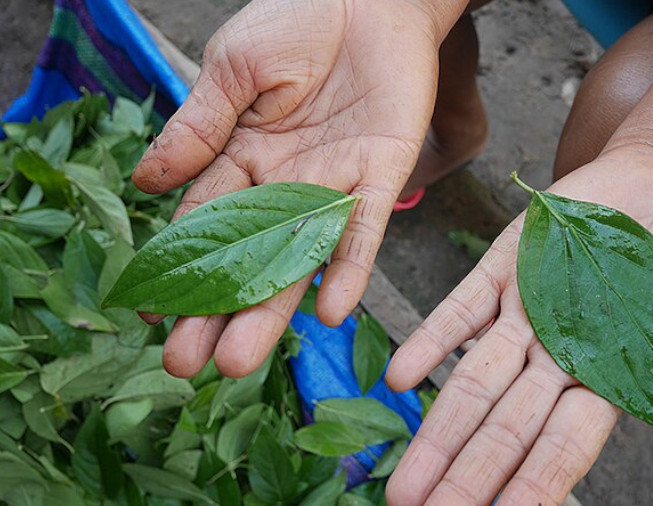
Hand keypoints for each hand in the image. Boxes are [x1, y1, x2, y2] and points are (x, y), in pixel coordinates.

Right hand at [132, 0, 442, 376]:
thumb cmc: (298, 21)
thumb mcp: (234, 68)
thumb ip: (199, 126)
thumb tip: (147, 181)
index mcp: (242, 159)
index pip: (203, 227)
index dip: (181, 272)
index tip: (154, 317)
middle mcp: (286, 185)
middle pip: (249, 260)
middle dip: (220, 312)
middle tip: (191, 366)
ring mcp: (334, 185)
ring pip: (301, 258)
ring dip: (274, 308)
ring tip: (243, 361)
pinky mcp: (382, 175)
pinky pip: (364, 230)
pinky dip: (349, 267)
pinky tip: (330, 311)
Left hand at [385, 147, 652, 503]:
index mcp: (611, 381)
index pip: (562, 449)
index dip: (529, 489)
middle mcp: (557, 357)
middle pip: (505, 427)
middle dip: (466, 477)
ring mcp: (526, 313)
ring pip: (474, 381)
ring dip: (437, 430)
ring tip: (403, 485)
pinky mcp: (505, 266)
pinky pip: (461, 309)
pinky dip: (432, 340)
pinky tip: (401, 379)